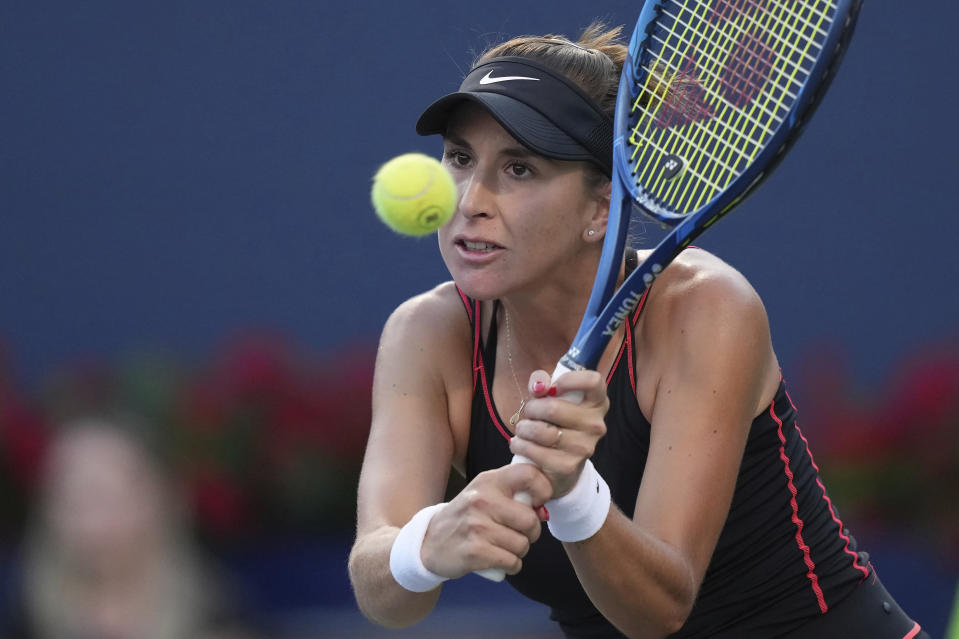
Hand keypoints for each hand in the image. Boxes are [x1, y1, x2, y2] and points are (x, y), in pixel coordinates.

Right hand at [419, 463, 551, 577]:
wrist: (430, 541)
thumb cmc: (467, 516)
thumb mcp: (484, 492)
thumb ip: (512, 491)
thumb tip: (542, 508)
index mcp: (488, 481)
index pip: (528, 474)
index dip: (542, 490)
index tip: (537, 504)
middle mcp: (482, 500)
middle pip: (530, 520)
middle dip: (531, 533)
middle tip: (520, 534)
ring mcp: (477, 526)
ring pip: (522, 544)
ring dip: (519, 551)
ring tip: (504, 547)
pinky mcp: (475, 552)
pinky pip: (512, 562)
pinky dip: (512, 565)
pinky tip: (500, 560)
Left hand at [509, 369, 608, 498]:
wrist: (558, 464)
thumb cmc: (554, 421)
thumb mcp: (549, 396)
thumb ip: (542, 382)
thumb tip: (539, 386)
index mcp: (598, 402)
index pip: (593, 381)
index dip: (570, 379)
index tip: (554, 388)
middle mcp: (596, 425)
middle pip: (553, 408)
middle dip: (532, 409)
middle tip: (528, 413)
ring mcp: (584, 448)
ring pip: (542, 431)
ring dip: (524, 428)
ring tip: (522, 430)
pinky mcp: (568, 467)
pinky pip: (535, 451)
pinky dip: (520, 445)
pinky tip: (519, 444)